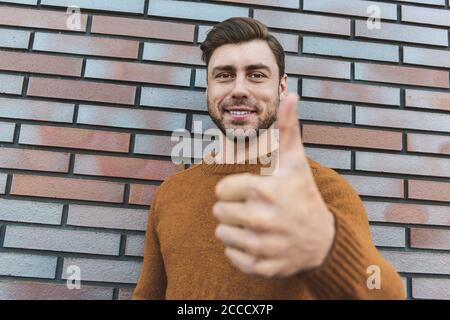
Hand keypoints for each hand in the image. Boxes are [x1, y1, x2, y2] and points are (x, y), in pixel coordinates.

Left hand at [213, 93, 335, 277]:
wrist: (323, 241)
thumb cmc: (303, 196)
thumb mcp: (296, 162)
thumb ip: (288, 128)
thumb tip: (290, 94)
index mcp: (264, 191)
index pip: (221, 190)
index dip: (234, 189)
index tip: (252, 191)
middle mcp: (261, 220)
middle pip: (219, 211)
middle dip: (233, 208)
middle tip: (255, 209)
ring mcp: (261, 246)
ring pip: (222, 233)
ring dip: (235, 229)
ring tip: (257, 225)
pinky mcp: (261, 267)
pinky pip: (231, 256)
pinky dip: (241, 250)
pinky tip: (260, 242)